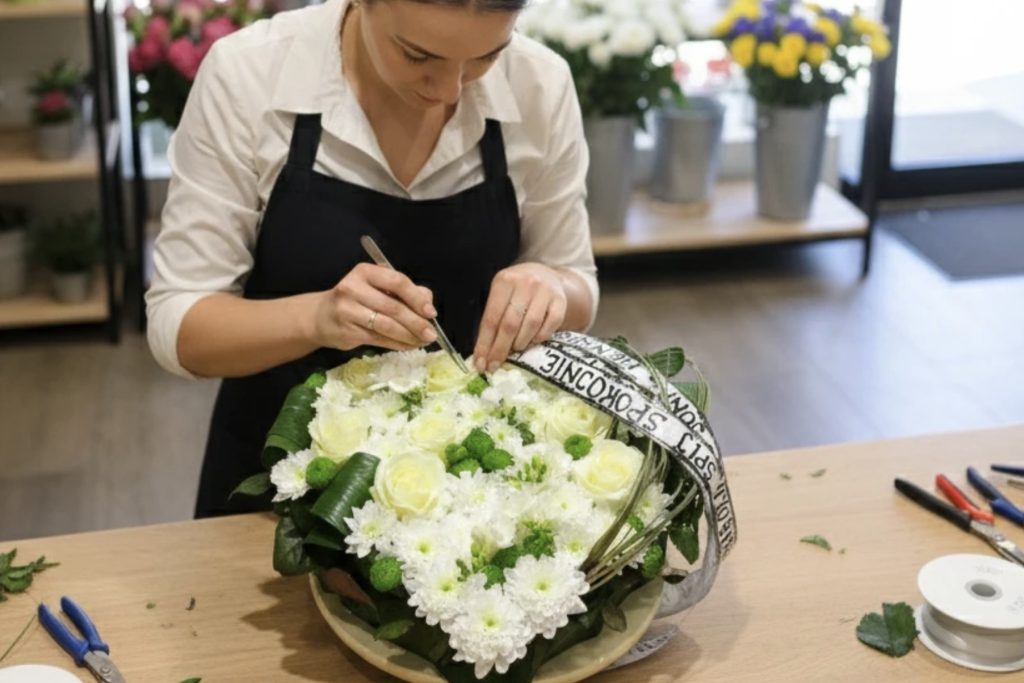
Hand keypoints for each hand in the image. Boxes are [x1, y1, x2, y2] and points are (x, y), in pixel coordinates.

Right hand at [311, 263, 437, 351]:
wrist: (320, 316)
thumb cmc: (356, 299)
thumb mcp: (377, 287)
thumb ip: (404, 291)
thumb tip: (428, 303)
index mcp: (365, 272)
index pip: (397, 282)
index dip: (417, 298)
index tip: (431, 312)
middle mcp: (353, 288)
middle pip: (393, 307)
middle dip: (417, 322)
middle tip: (431, 334)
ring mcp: (348, 311)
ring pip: (387, 326)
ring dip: (409, 336)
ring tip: (423, 341)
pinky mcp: (347, 331)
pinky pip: (379, 339)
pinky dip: (397, 344)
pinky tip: (408, 346)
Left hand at [473, 263, 566, 372]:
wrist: (545, 275)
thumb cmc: (516, 291)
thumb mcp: (501, 295)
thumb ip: (493, 319)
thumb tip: (483, 354)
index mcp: (504, 281)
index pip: (491, 318)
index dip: (485, 344)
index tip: (481, 363)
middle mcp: (525, 283)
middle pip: (510, 324)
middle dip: (500, 349)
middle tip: (494, 366)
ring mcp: (545, 291)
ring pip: (531, 325)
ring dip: (520, 343)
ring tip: (515, 349)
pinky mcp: (560, 301)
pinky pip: (550, 326)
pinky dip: (539, 338)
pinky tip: (532, 340)